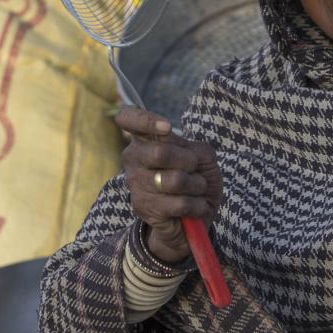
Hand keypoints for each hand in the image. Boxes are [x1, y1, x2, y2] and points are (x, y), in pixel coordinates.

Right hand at [118, 107, 222, 263]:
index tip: (167, 128)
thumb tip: (180, 157)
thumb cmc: (197, 179)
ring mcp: (135, 183)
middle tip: (195, 169)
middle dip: (189, 162)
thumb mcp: (203, 158)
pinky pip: (179, 203)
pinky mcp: (142, 207)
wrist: (195, 215)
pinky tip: (196, 207)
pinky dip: (197, 204)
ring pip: (175, 180)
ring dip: (197, 186)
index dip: (145, 120)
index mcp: (145, 138)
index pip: (128, 117)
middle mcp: (133, 158)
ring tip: (197, 190)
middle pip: (160, 152)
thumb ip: (192, 148)